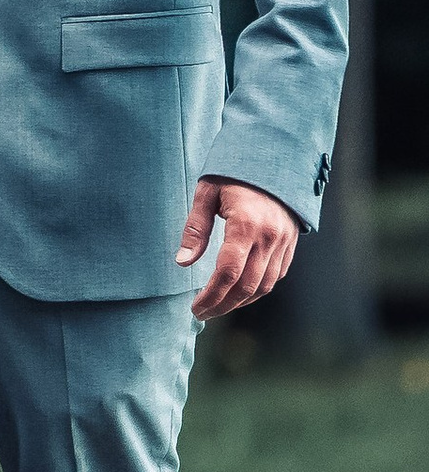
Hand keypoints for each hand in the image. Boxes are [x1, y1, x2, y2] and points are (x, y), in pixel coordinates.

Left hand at [176, 172, 301, 320]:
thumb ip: (195, 228)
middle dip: (222, 305)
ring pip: (263, 286)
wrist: (274, 158)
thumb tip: (182, 262)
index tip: (195, 307)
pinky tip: (239, 294)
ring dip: (239, 302)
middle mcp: (268, 237)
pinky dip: (257, 291)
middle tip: (202, 313)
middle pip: (246, 286)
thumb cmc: (233, 172)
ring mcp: (283, 242)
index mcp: (245, 224)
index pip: (227, 272)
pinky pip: (275, 276)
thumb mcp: (206, 192)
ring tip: (217, 307)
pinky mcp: (290, 244)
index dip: (210, 296)